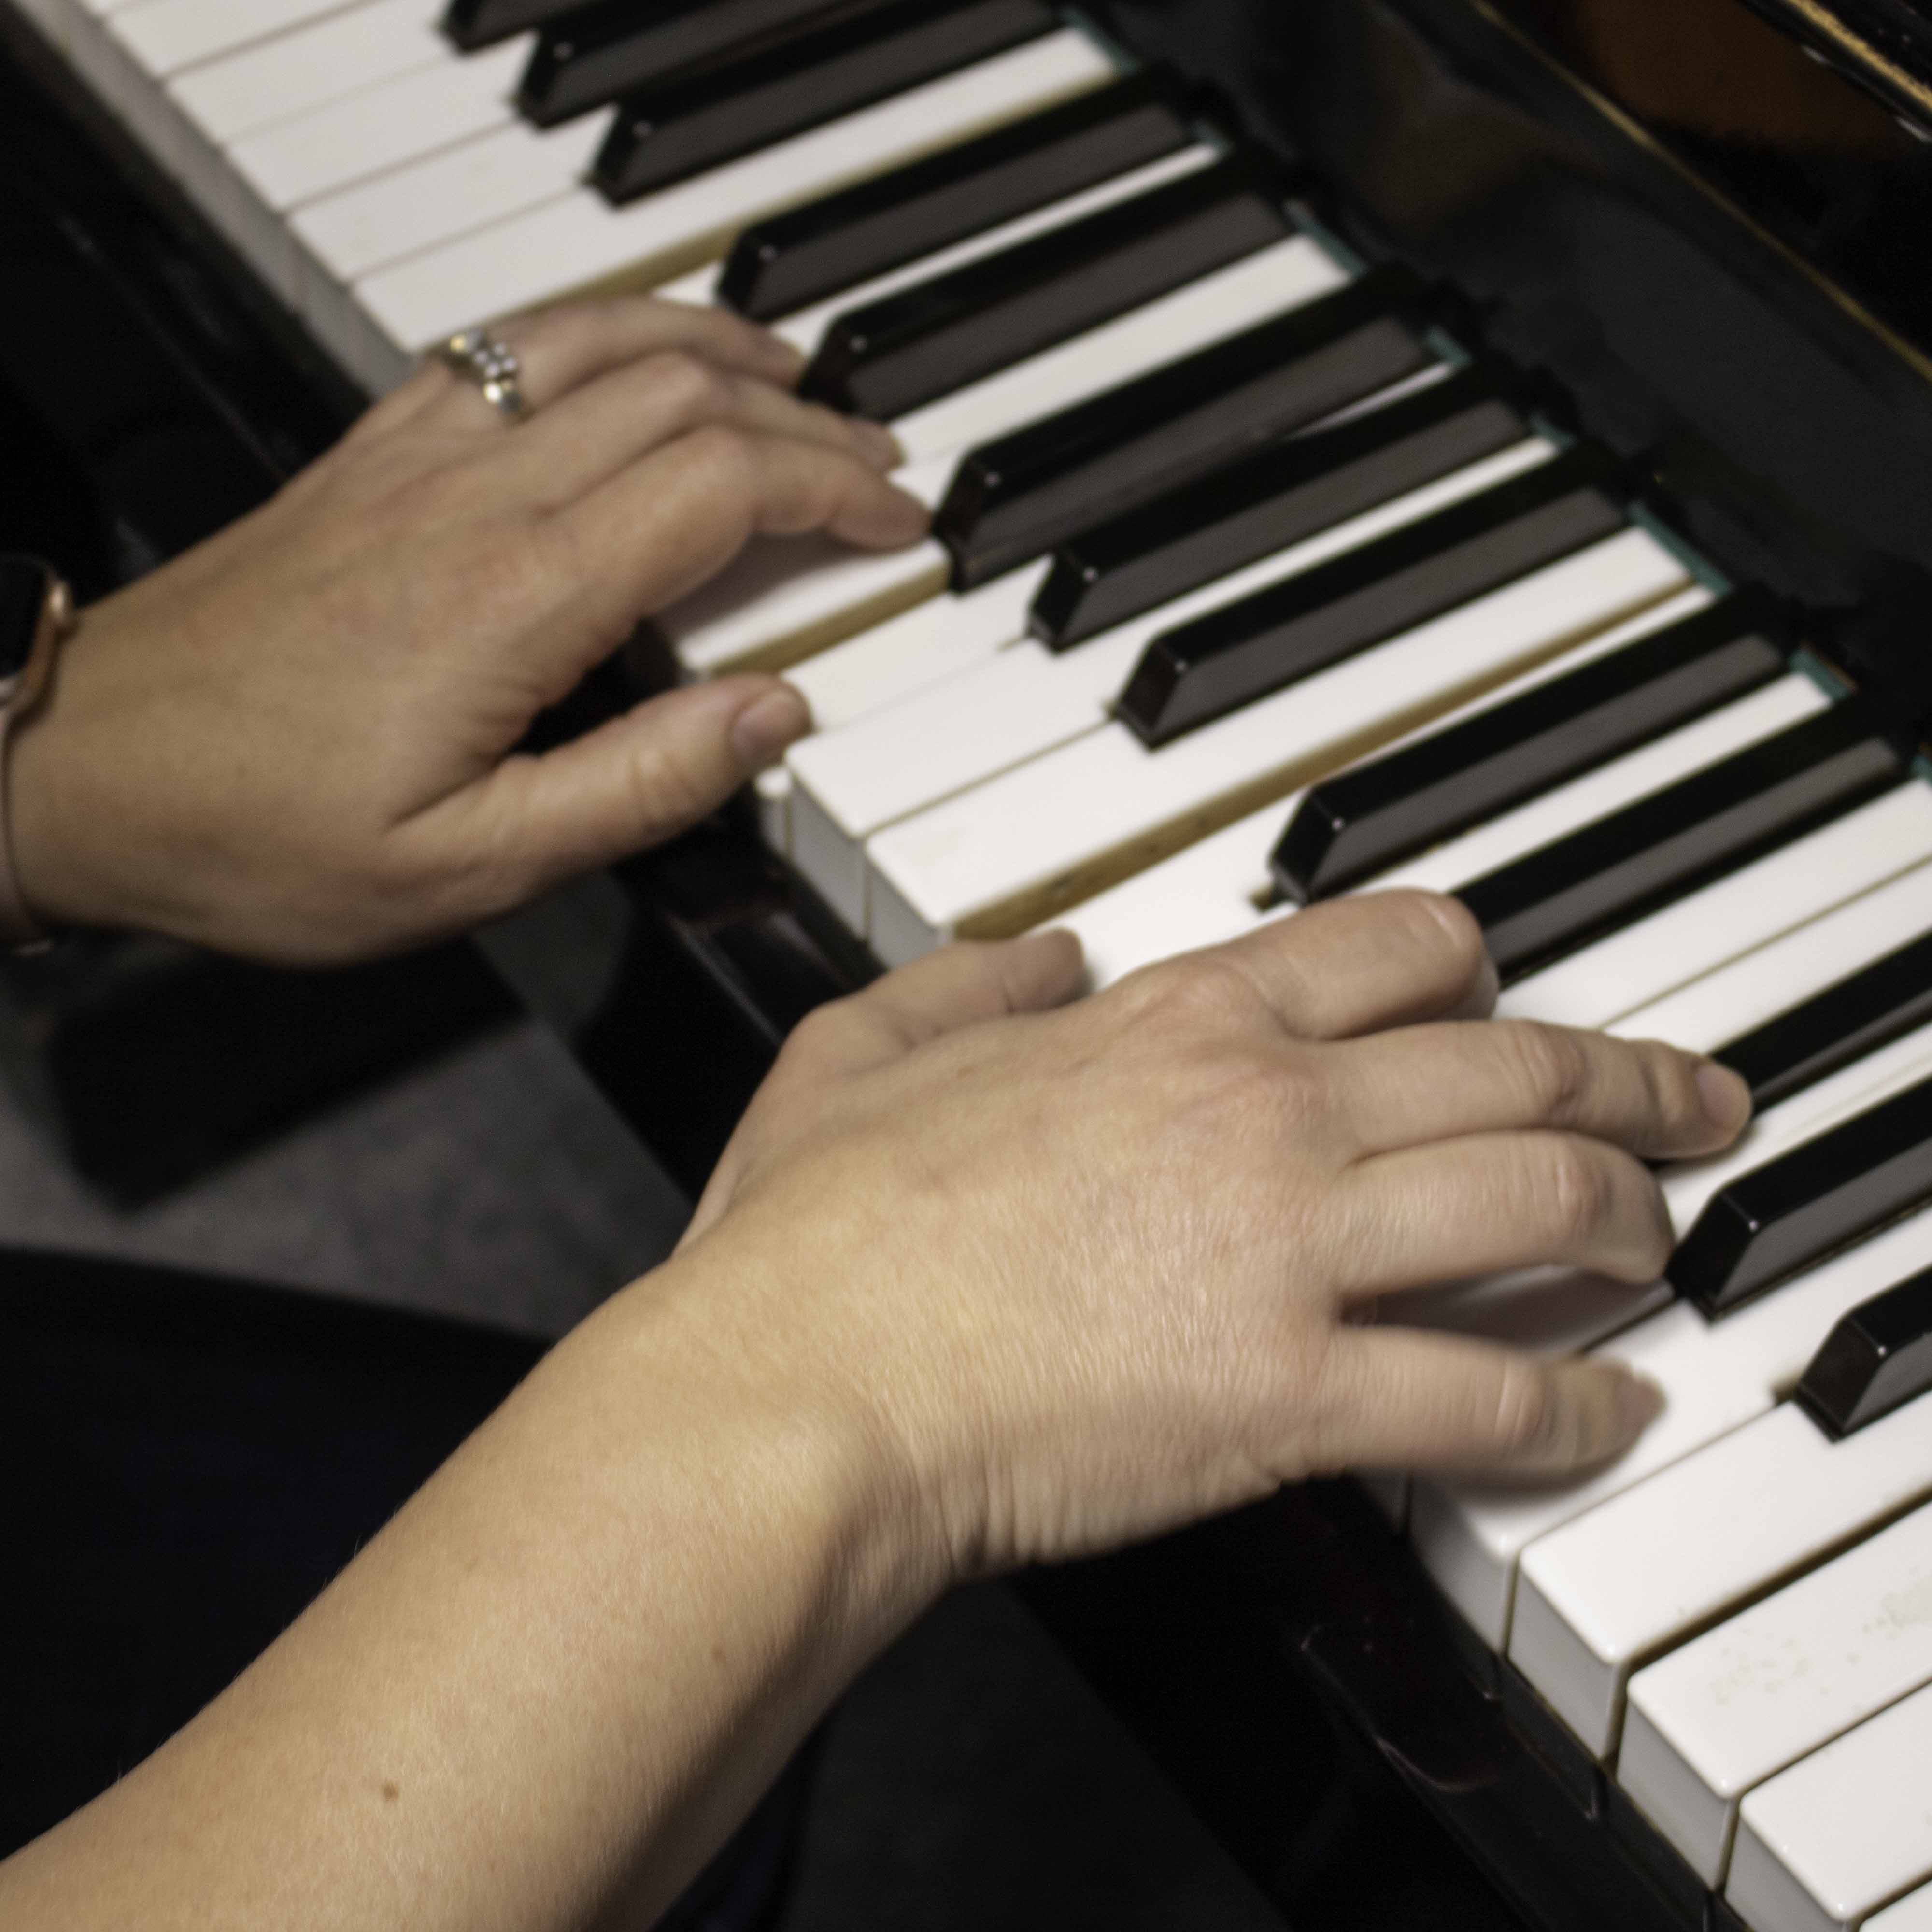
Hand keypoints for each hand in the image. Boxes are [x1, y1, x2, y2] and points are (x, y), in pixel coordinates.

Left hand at [9, 298, 927, 962]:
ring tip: (793, 369)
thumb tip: (774, 716)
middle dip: (806, 416)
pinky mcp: (370, 456)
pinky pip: (505, 344)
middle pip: (683, 394)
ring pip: (599, 340)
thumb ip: (638, 787)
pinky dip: (598, 324)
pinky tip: (633, 347)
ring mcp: (416, 460)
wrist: (83, 767)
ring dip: (714, 341)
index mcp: (519, 600)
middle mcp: (475, 499)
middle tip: (879, 461)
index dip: (833, 489)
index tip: (898, 521)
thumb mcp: (469, 866)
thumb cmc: (264, 835)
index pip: (723, 485)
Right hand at [671, 893, 1751, 1577]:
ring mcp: (1286, 1249)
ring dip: (1629, 1216)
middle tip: (1686, 1102)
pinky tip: (1610, 1408)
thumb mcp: (857, 1048)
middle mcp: (1258, 1112)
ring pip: (1537, 1200)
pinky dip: (1575, 1405)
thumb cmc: (813, 1241)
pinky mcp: (1291, 1396)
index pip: (1387, 951)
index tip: (1508, 989)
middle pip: (1512, 1063)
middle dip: (1628, 1078)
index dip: (1476, 964)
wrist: (794, 1395)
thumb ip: (965, 980)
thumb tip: (1045, 956)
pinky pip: (1489, 1396)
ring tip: (1660, 1237)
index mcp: (1167, 1026)